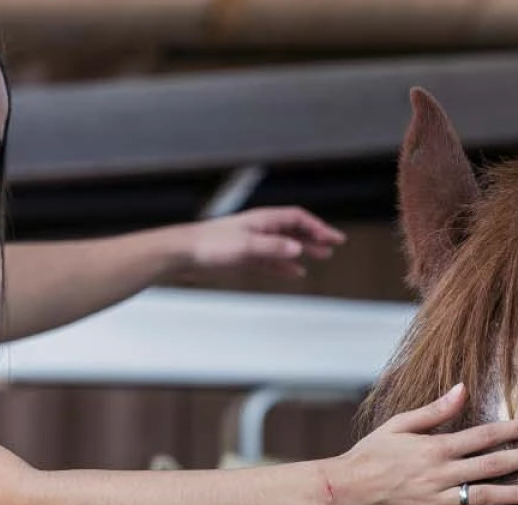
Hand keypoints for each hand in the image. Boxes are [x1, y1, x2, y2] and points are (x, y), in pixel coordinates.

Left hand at [179, 207, 344, 277]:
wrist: (183, 254)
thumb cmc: (210, 245)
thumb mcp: (245, 247)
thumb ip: (273, 249)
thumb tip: (298, 251)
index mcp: (262, 220)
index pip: (297, 219)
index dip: (318, 227)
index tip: (334, 239)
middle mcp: (260, 229)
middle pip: (294, 230)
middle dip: (316, 237)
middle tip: (334, 246)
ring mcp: (252, 243)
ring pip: (285, 245)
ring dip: (304, 250)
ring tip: (322, 257)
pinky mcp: (244, 257)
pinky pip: (272, 260)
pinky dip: (286, 265)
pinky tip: (295, 272)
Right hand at [325, 383, 517, 504]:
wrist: (340, 491)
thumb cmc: (368, 455)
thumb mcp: (398, 425)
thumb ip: (434, 411)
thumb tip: (463, 389)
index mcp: (435, 447)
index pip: (485, 436)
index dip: (516, 430)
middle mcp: (440, 474)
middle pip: (493, 465)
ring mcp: (435, 502)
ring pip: (484, 497)